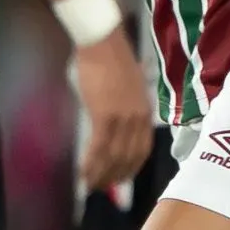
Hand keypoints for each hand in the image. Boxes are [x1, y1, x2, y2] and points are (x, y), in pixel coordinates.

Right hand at [71, 28, 153, 191]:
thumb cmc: (110, 60)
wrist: (102, 42)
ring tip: (91, 186)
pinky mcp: (105, 115)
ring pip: (113, 156)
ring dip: (101, 174)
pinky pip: (99, 147)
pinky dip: (92, 163)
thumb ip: (126, 107)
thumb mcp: (128, 88)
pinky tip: (84, 173)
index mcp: (145, 112)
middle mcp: (138, 119)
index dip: (131, 167)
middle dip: (115, 176)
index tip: (121, 179)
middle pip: (129, 158)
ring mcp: (123, 118)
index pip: (143, 149)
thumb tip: (115, 122)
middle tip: (102, 187)